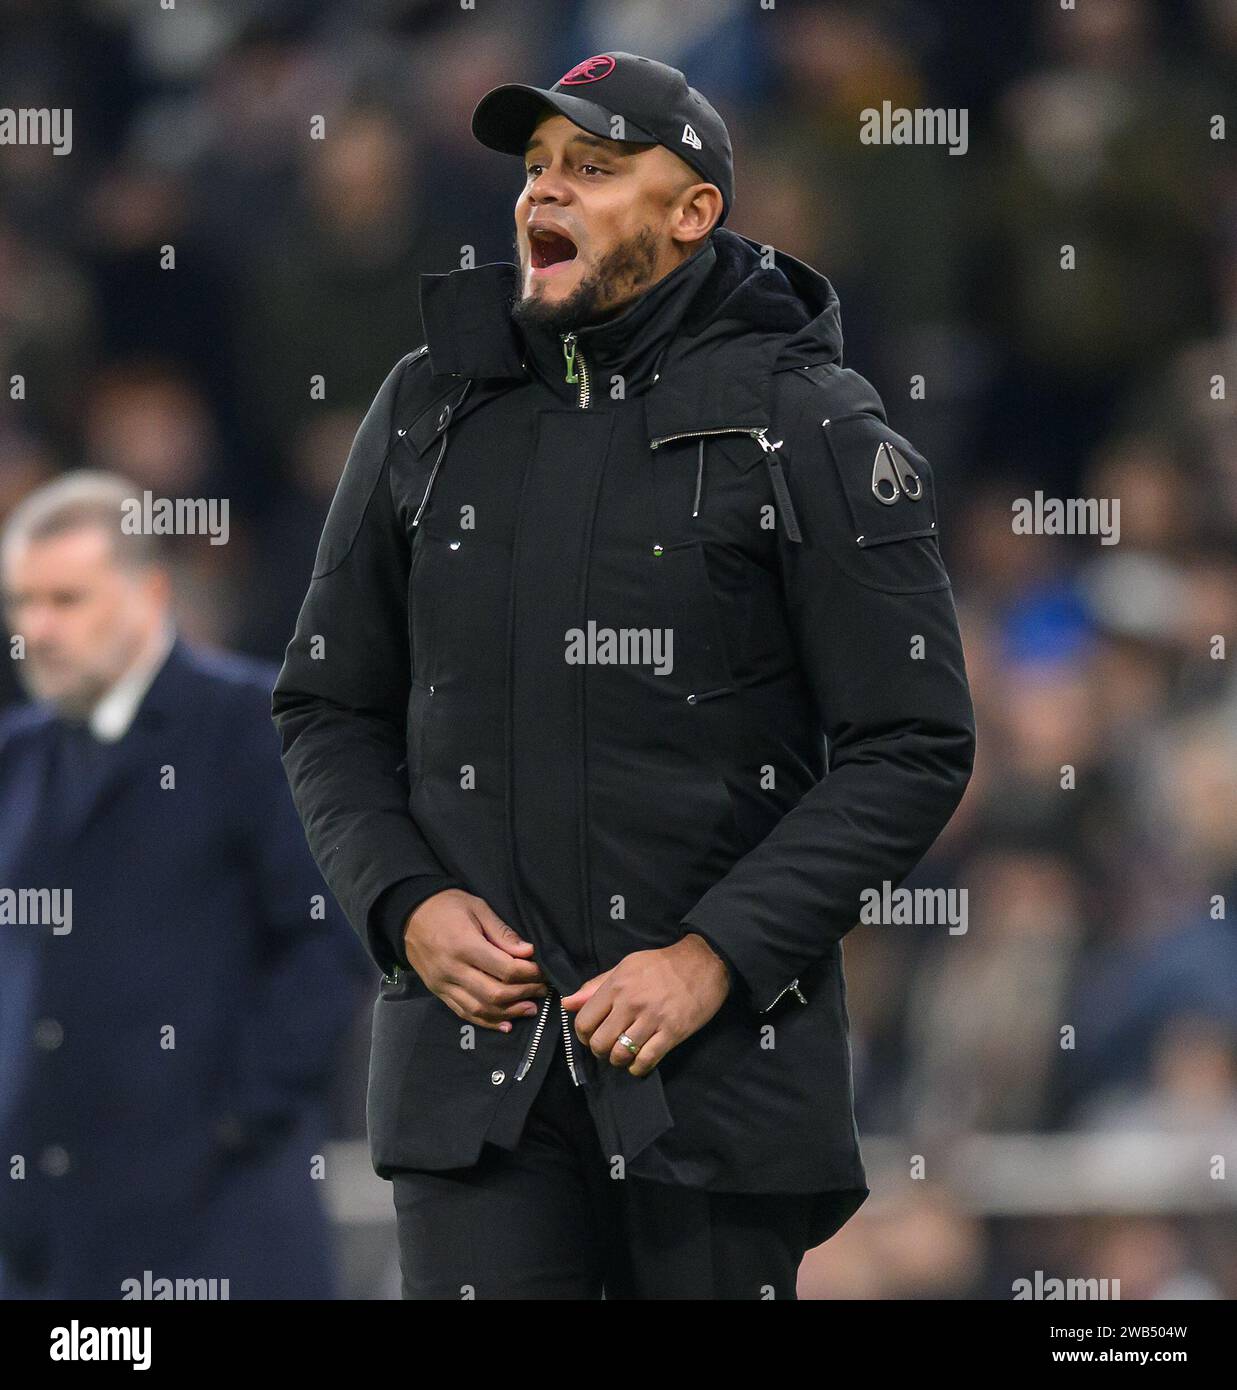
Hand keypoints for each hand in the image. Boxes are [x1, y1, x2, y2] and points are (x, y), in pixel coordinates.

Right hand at [403, 889, 547, 1031]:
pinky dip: (487, 1022)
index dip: (529, 974)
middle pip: (494, 994)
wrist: (409, 914)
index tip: (542, 971)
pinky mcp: (438, 992)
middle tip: (541, 990)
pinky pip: (464, 1013)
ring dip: (509, 1013)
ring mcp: (443, 984)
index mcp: (465, 945)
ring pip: (480, 1009)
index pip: (505, 969)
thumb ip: (502, 932)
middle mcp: (452, 969)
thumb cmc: (447, 906)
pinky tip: (506, 1024)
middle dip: (523, 994)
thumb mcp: (478, 907)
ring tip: (530, 1009)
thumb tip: (528, 952)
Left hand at [560, 934, 730, 1077]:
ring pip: (620, 1055)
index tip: (591, 1036)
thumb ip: (596, 986)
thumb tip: (568, 1003)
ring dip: (619, 1061)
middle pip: (599, 1043)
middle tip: (609, 1047)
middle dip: (600, 1051)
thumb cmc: (662, 964)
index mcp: (617, 985)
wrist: (704, 962)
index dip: (583, 1035)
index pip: (584, 1021)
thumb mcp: (626, 966)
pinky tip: (640, 1062)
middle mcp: (631, 1002)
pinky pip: (645, 1061)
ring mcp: (652, 1019)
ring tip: (625, 1054)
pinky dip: (638, 1068)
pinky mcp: (672, 1032)